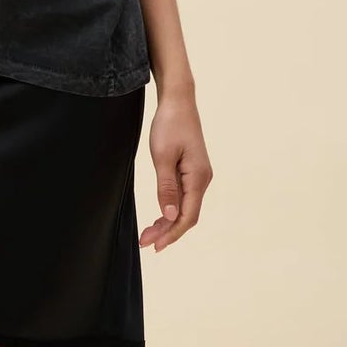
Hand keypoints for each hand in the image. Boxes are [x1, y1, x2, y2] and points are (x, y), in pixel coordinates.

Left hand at [139, 88, 212, 251]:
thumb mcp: (162, 157)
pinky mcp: (191, 171)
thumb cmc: (169, 124)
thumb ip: (166, 187)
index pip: (187, 216)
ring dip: (167, 222)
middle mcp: (202, 179)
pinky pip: (183, 197)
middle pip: (186, 215)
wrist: (178, 101)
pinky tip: (159, 217)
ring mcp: (198, 176)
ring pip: (185, 207)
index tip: (155, 245)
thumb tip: (169, 214)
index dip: (172, 233)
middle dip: (167, 231)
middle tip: (145, 242)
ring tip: (148, 234)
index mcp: (198, 177)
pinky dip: (170, 209)